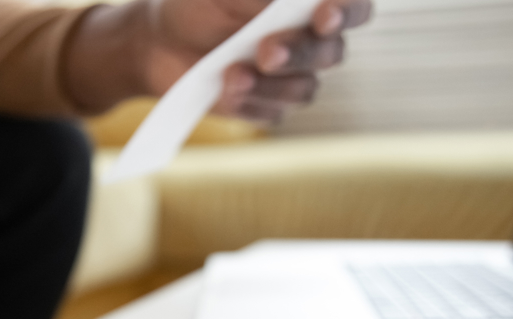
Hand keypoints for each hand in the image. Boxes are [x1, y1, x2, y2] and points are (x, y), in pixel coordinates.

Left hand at [65, 0, 371, 120]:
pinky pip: (272, 113)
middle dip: (298, 53)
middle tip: (265, 51)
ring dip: (268, 83)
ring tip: (230, 73)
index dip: (348, 11)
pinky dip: (247, 102)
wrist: (157, 43)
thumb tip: (294, 0)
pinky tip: (222, 90)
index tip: (324, 15)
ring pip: (304, 90)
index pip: (354, 8)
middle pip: (331, 53)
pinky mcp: (267, 107)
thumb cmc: (197, 5)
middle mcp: (309, 41)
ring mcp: (290, 78)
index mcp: (308, 5)